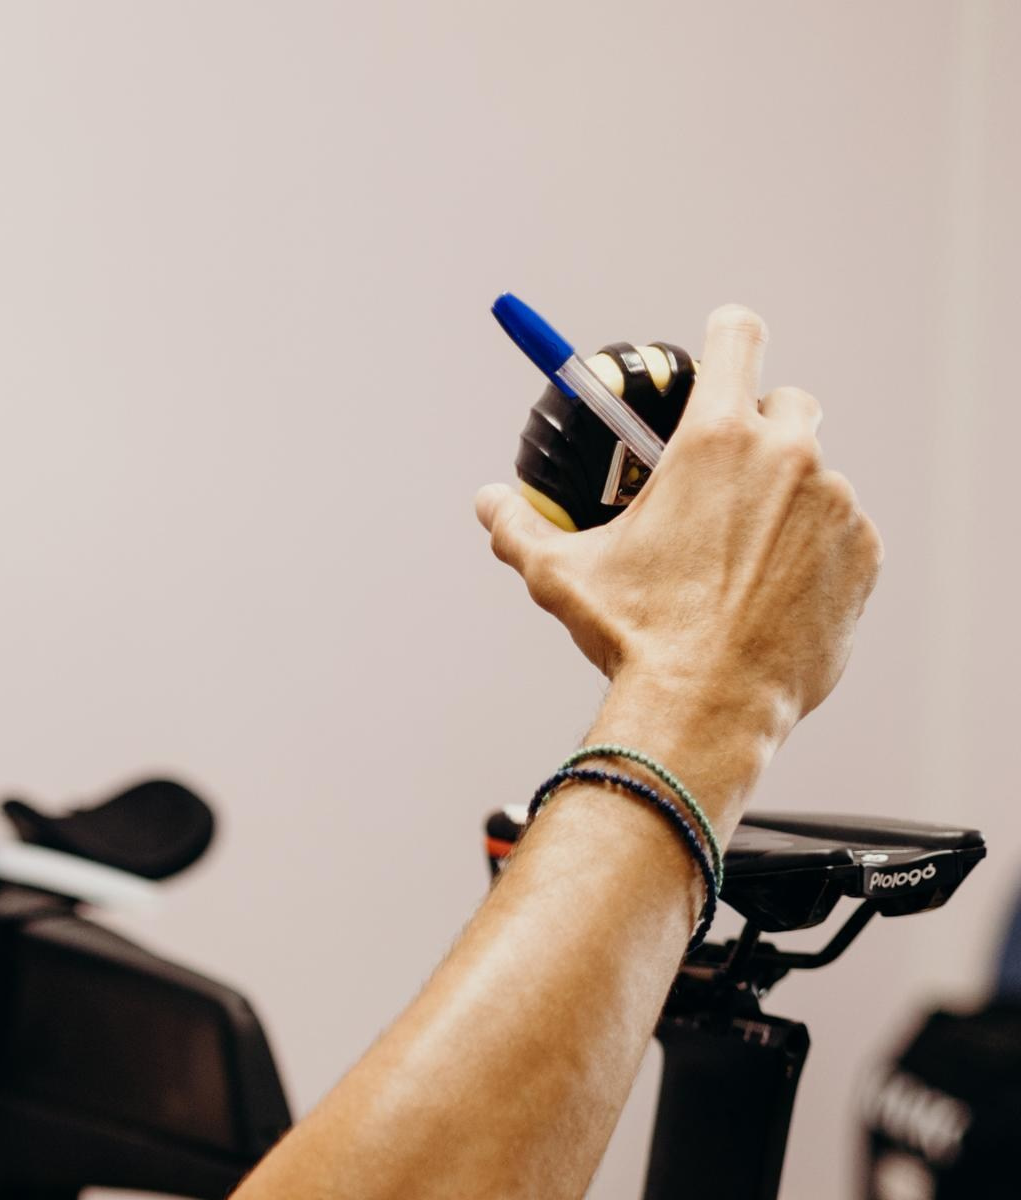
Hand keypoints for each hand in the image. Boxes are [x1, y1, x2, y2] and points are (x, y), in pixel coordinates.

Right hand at [474, 304, 882, 765]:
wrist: (704, 712)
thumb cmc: (637, 640)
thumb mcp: (565, 578)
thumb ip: (522, 528)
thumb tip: (489, 503)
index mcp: (716, 438)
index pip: (739, 335)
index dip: (728, 337)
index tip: (723, 352)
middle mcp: (788, 455)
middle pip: (788, 404)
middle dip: (764, 433)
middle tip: (730, 488)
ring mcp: (834, 504)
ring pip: (817, 479)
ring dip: (789, 505)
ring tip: (746, 567)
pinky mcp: (861, 553)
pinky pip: (843, 537)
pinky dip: (817, 558)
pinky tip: (777, 599)